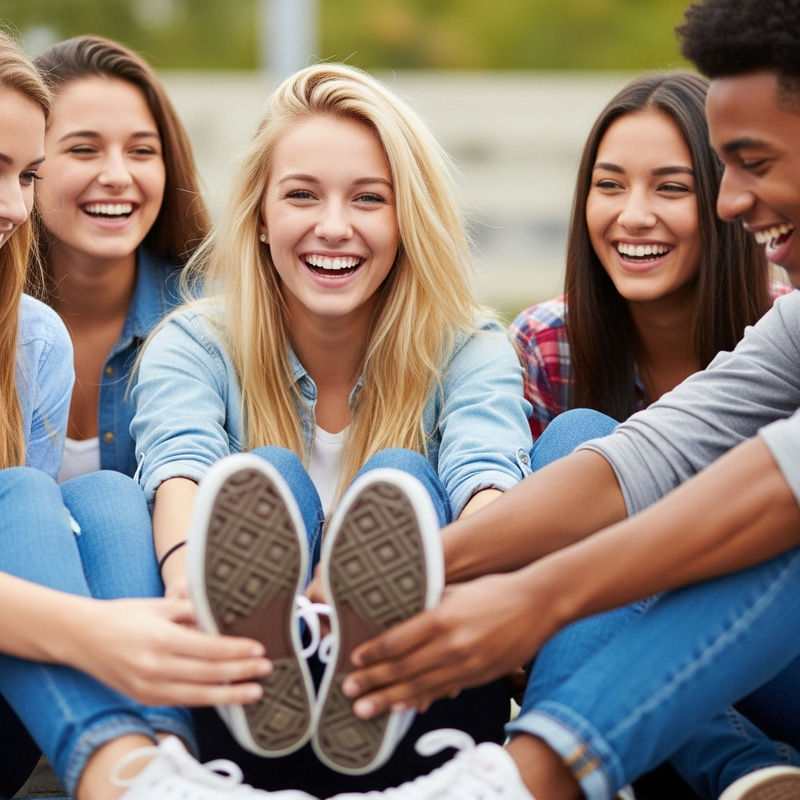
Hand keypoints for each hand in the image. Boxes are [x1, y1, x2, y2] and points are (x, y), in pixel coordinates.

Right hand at [67, 596, 272, 706]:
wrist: (83, 636)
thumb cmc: (124, 616)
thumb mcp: (161, 606)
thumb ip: (193, 612)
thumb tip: (224, 618)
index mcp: (162, 638)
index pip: (209, 648)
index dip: (236, 651)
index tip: (258, 649)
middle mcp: (155, 666)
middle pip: (208, 673)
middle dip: (241, 672)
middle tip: (266, 668)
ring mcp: (149, 686)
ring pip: (198, 694)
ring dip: (230, 693)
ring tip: (254, 691)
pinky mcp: (144, 698)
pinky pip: (183, 701)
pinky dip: (207, 699)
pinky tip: (225, 695)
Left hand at [340, 570, 555, 717]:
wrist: (537, 604)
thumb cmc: (493, 591)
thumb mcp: (456, 591)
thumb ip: (428, 606)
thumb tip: (398, 618)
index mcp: (442, 618)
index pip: (397, 641)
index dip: (373, 653)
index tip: (353, 659)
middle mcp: (452, 644)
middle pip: (403, 668)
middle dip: (373, 681)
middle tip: (348, 690)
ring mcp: (466, 664)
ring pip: (420, 686)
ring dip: (389, 698)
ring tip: (365, 708)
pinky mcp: (478, 676)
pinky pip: (443, 691)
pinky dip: (419, 700)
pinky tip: (401, 707)